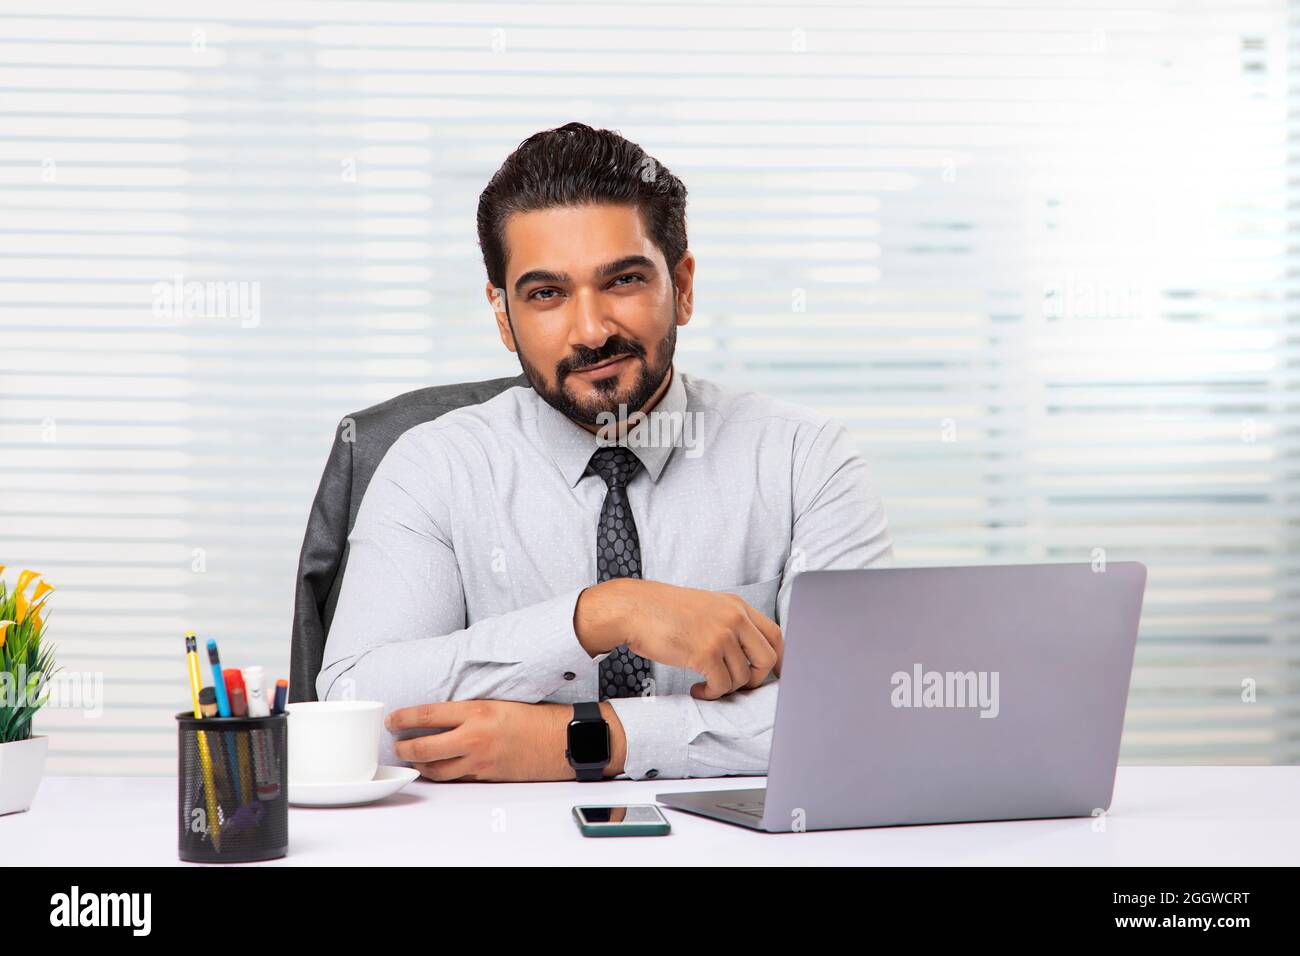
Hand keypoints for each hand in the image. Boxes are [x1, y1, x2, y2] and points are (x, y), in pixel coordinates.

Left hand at [385, 700, 624, 781]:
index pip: (428, 715)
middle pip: (425, 747)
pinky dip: (443, 774)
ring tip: (413, 758)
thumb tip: (439, 716)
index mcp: (476, 712)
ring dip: (420, 765)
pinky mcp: (487, 776)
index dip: (404, 718)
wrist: (560, 740)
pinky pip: (457, 778)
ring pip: (437, 769)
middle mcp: (474, 737)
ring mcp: (480, 761)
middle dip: (404, 747)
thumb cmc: (534, 718)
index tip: (392, 719)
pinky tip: (438, 768)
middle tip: (397, 744)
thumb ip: (469, 711)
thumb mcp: (497, 703)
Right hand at [575, 578, 782, 700]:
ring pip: (741, 677)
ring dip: (724, 688)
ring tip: (706, 684)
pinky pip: (721, 685)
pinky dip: (710, 693)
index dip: (781, 659)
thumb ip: (729, 623)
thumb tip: (747, 654)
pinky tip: (697, 689)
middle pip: (767, 659)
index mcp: (737, 606)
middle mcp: (734, 618)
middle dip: (754, 680)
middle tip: (735, 685)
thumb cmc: (664, 611)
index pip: (775, 634)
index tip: (777, 676)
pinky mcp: (705, 653)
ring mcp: (721, 635)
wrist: (634, 608)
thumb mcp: (706, 607)